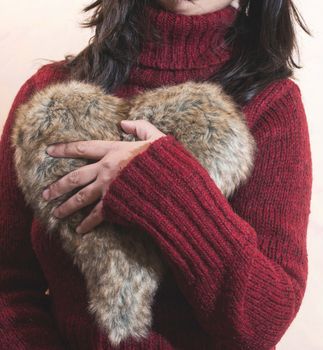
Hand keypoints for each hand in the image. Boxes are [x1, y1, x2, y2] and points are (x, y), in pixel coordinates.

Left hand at [42, 120, 165, 234]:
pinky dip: (87, 224)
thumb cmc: (165, 160)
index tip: (49, 151)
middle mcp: (106, 169)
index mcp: (115, 151)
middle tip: (45, 193)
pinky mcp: (115, 204)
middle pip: (75, 177)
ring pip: (80, 198)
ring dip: (66, 207)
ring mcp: (108, 188)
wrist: (172, 182)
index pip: (83, 148)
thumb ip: (140, 127)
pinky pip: (96, 215)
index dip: (65, 149)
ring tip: (55, 214)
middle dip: (58, 186)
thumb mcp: (156, 137)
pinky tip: (80, 230)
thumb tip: (124, 124)